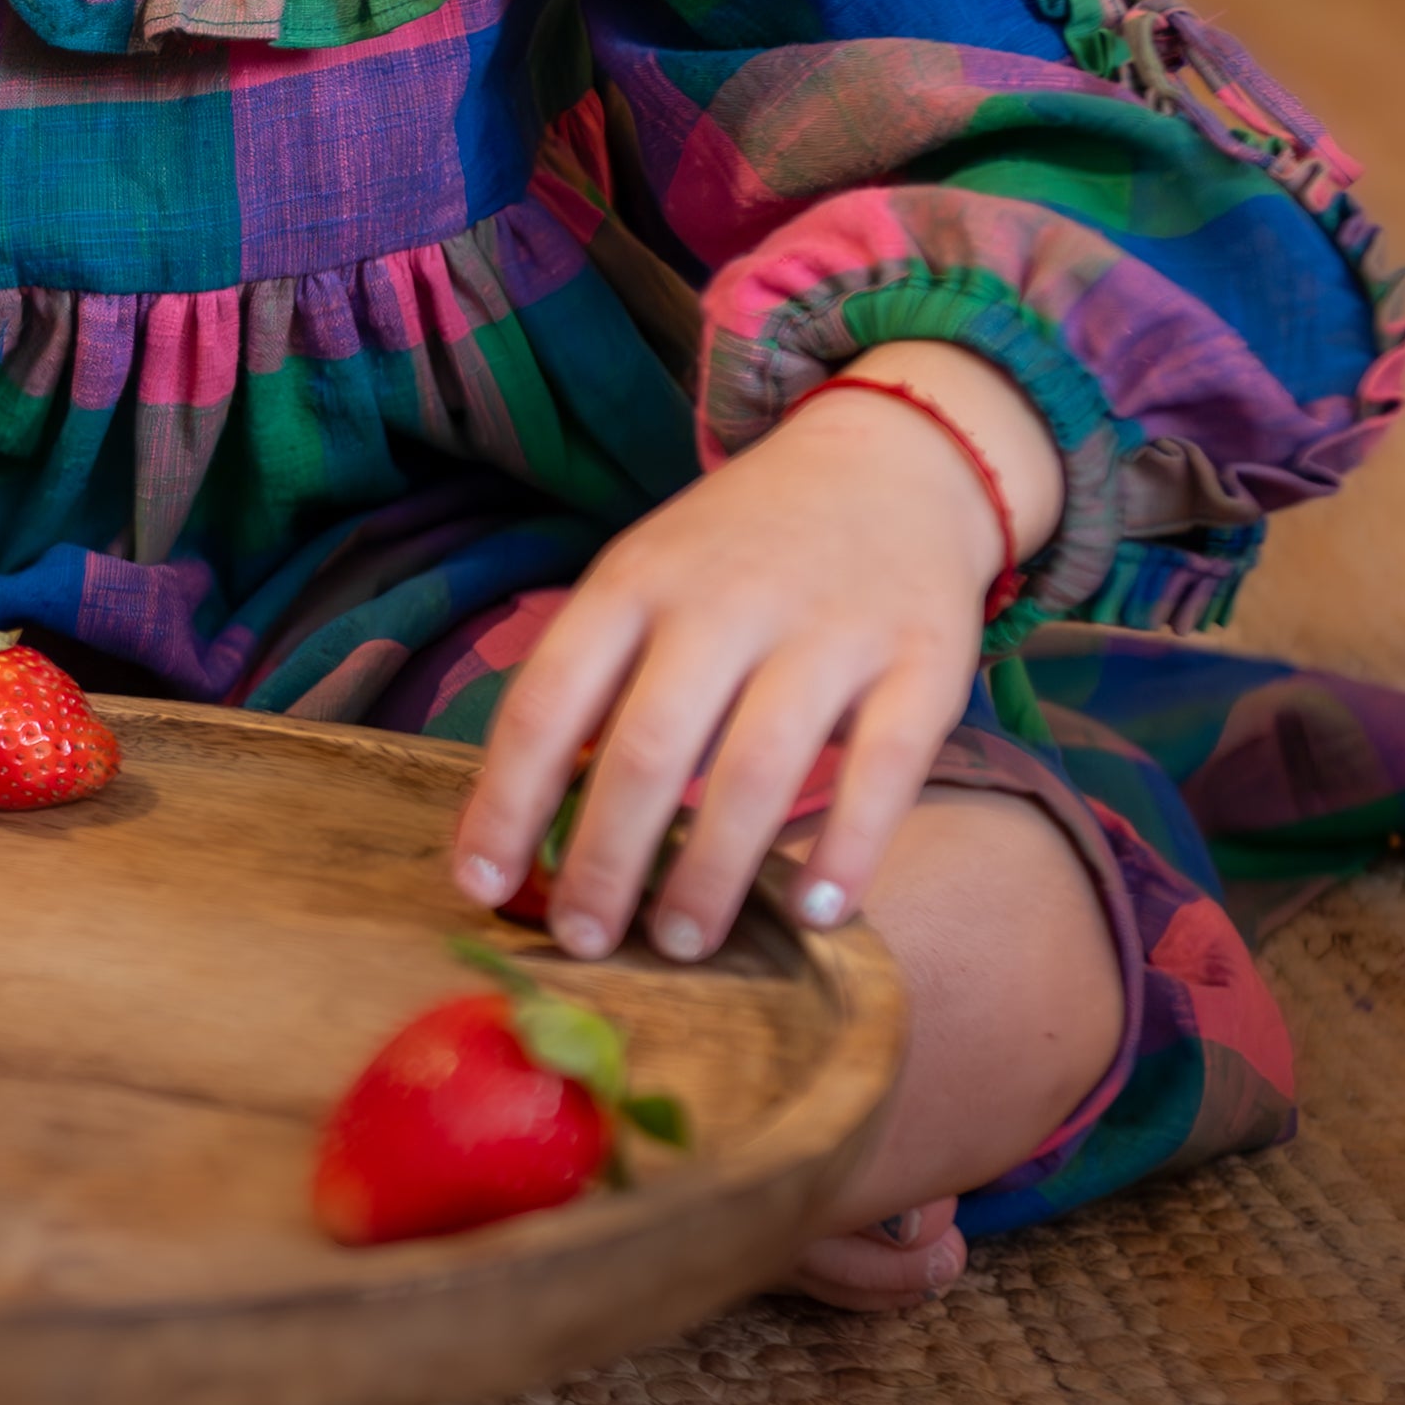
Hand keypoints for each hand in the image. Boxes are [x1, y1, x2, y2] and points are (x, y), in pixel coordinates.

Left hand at [448, 346, 1060, 961]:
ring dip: (711, 875)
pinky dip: (846, 851)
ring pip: (756, 770)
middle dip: (606, 862)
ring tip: (681, 944)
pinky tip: (814, 912)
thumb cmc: (743, 550)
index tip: (480, 887)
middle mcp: (726, 600)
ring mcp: (829, 629)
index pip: (548, 698)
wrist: (895, 461)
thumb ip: (594, 681)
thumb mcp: (648, 578)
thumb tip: (524, 826)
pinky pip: (884, 772)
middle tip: (588, 943)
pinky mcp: (923, 661)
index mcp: (636, 579)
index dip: (506, 801)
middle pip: (647, 749)